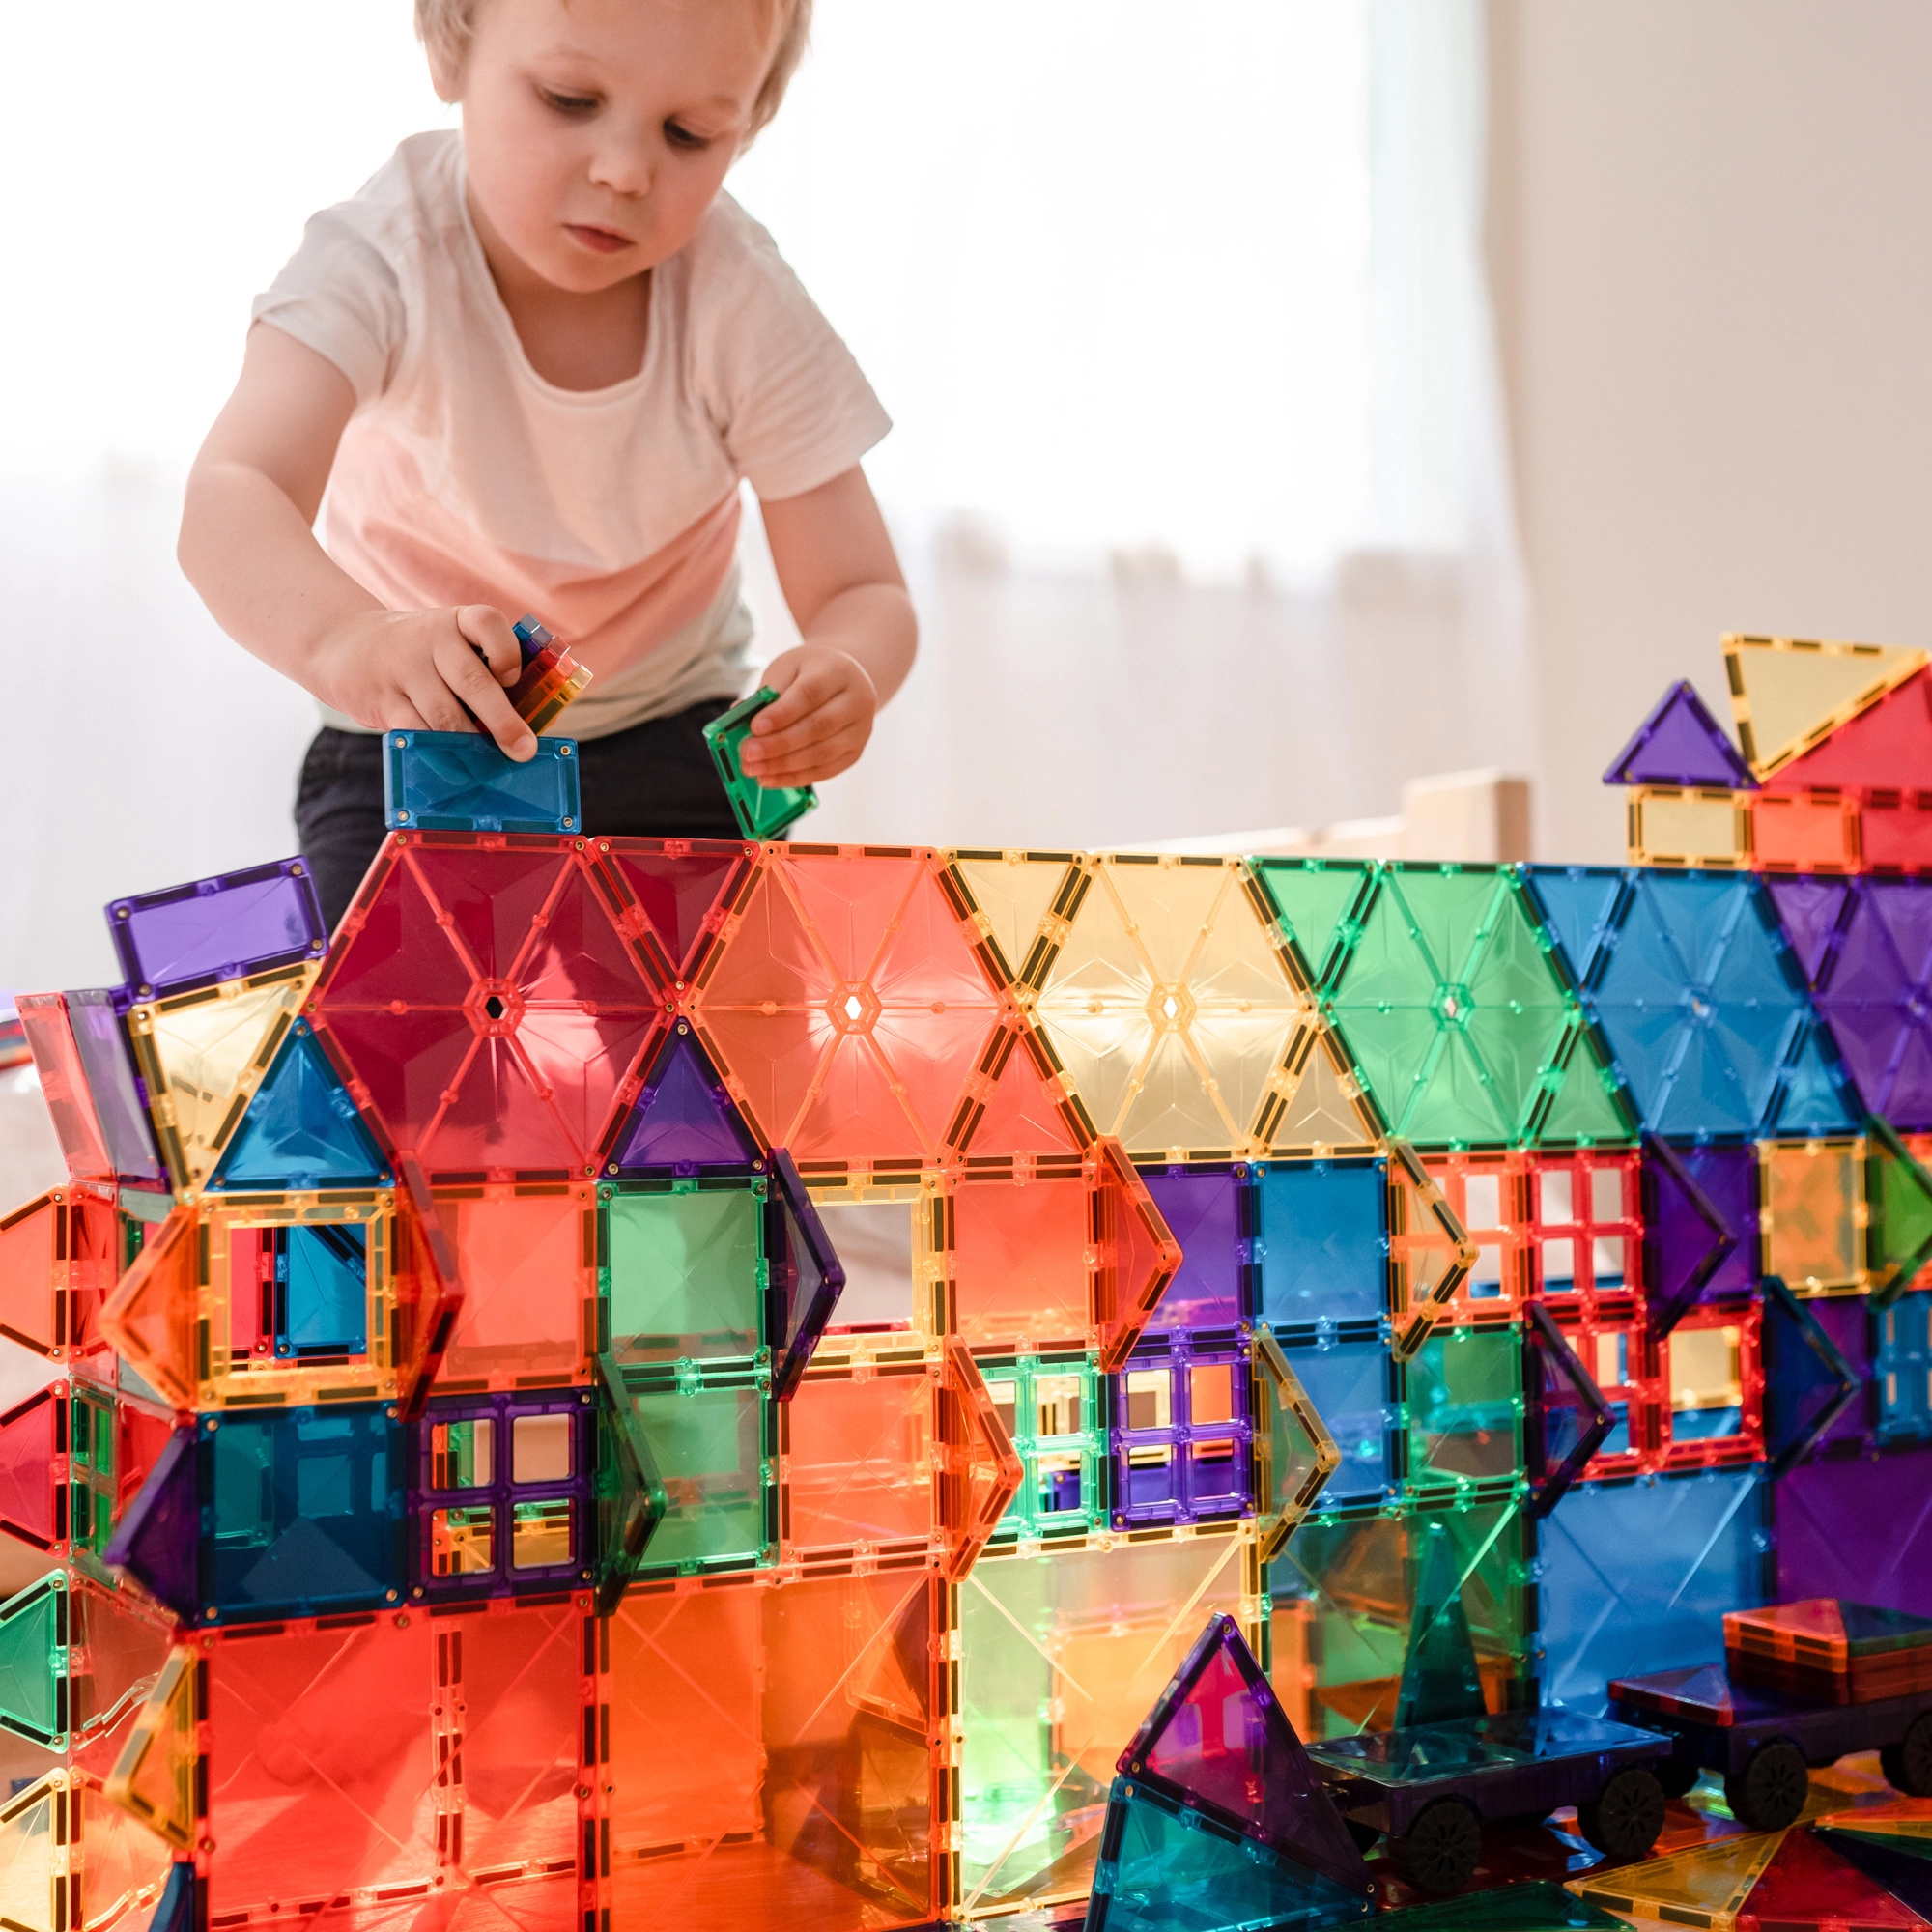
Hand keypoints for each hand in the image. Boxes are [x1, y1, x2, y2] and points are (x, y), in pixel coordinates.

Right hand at [311, 605, 536, 759]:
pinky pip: (416, 731)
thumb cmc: (420, 655)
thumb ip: (484, 672)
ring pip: (444, 715)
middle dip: (502, 722)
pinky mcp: (382, 698)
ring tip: (491, 767)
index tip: (513, 680)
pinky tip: (455, 768)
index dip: (506, 653)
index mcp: (457, 621)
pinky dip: (439, 753)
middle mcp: (431, 638)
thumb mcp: (450, 644)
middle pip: (472, 681)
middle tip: (523, 751)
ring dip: (471, 746)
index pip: (487, 623)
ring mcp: (403, 667)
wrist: (346, 645)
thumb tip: (520, 728)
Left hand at [740, 644, 878, 786]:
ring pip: (822, 754)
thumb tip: (738, 719)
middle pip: (818, 727)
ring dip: (785, 766)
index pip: (810, 694)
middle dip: (779, 744)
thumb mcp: (788, 668)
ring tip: (754, 770)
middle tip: (748, 754)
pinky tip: (772, 778)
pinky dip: (796, 778)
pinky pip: (826, 770)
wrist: (846, 679)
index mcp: (838, 672)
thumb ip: (767, 692)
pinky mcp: (855, 752)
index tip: (755, 727)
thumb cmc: (810, 672)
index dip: (782, 713)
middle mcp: (857, 701)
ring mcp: (861, 729)